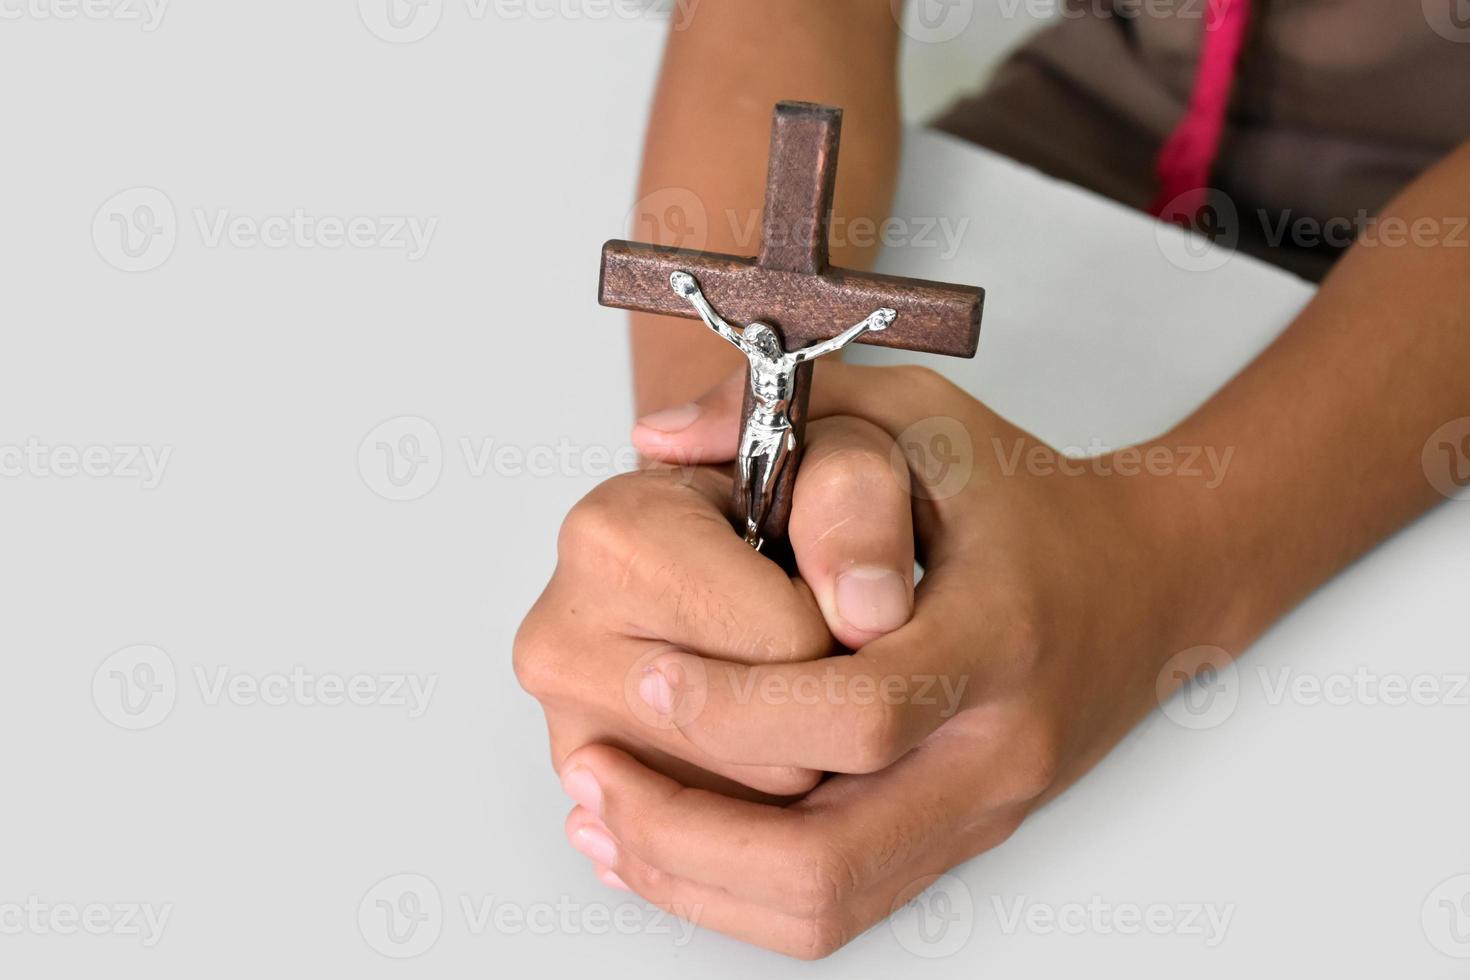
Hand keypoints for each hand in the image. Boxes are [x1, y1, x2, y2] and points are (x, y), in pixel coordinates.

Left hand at [521, 362, 1221, 957]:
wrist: (1148, 586)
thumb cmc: (1028, 500)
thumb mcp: (927, 418)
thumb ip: (803, 413)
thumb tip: (659, 438)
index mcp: (999, 635)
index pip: (862, 710)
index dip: (739, 707)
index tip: (649, 673)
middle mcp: (995, 749)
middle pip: (830, 857)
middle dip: (688, 827)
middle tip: (591, 771)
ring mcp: (980, 812)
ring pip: (825, 907)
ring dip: (695, 878)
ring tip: (602, 819)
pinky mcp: (958, 841)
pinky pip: (839, 911)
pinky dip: (734, 898)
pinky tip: (660, 852)